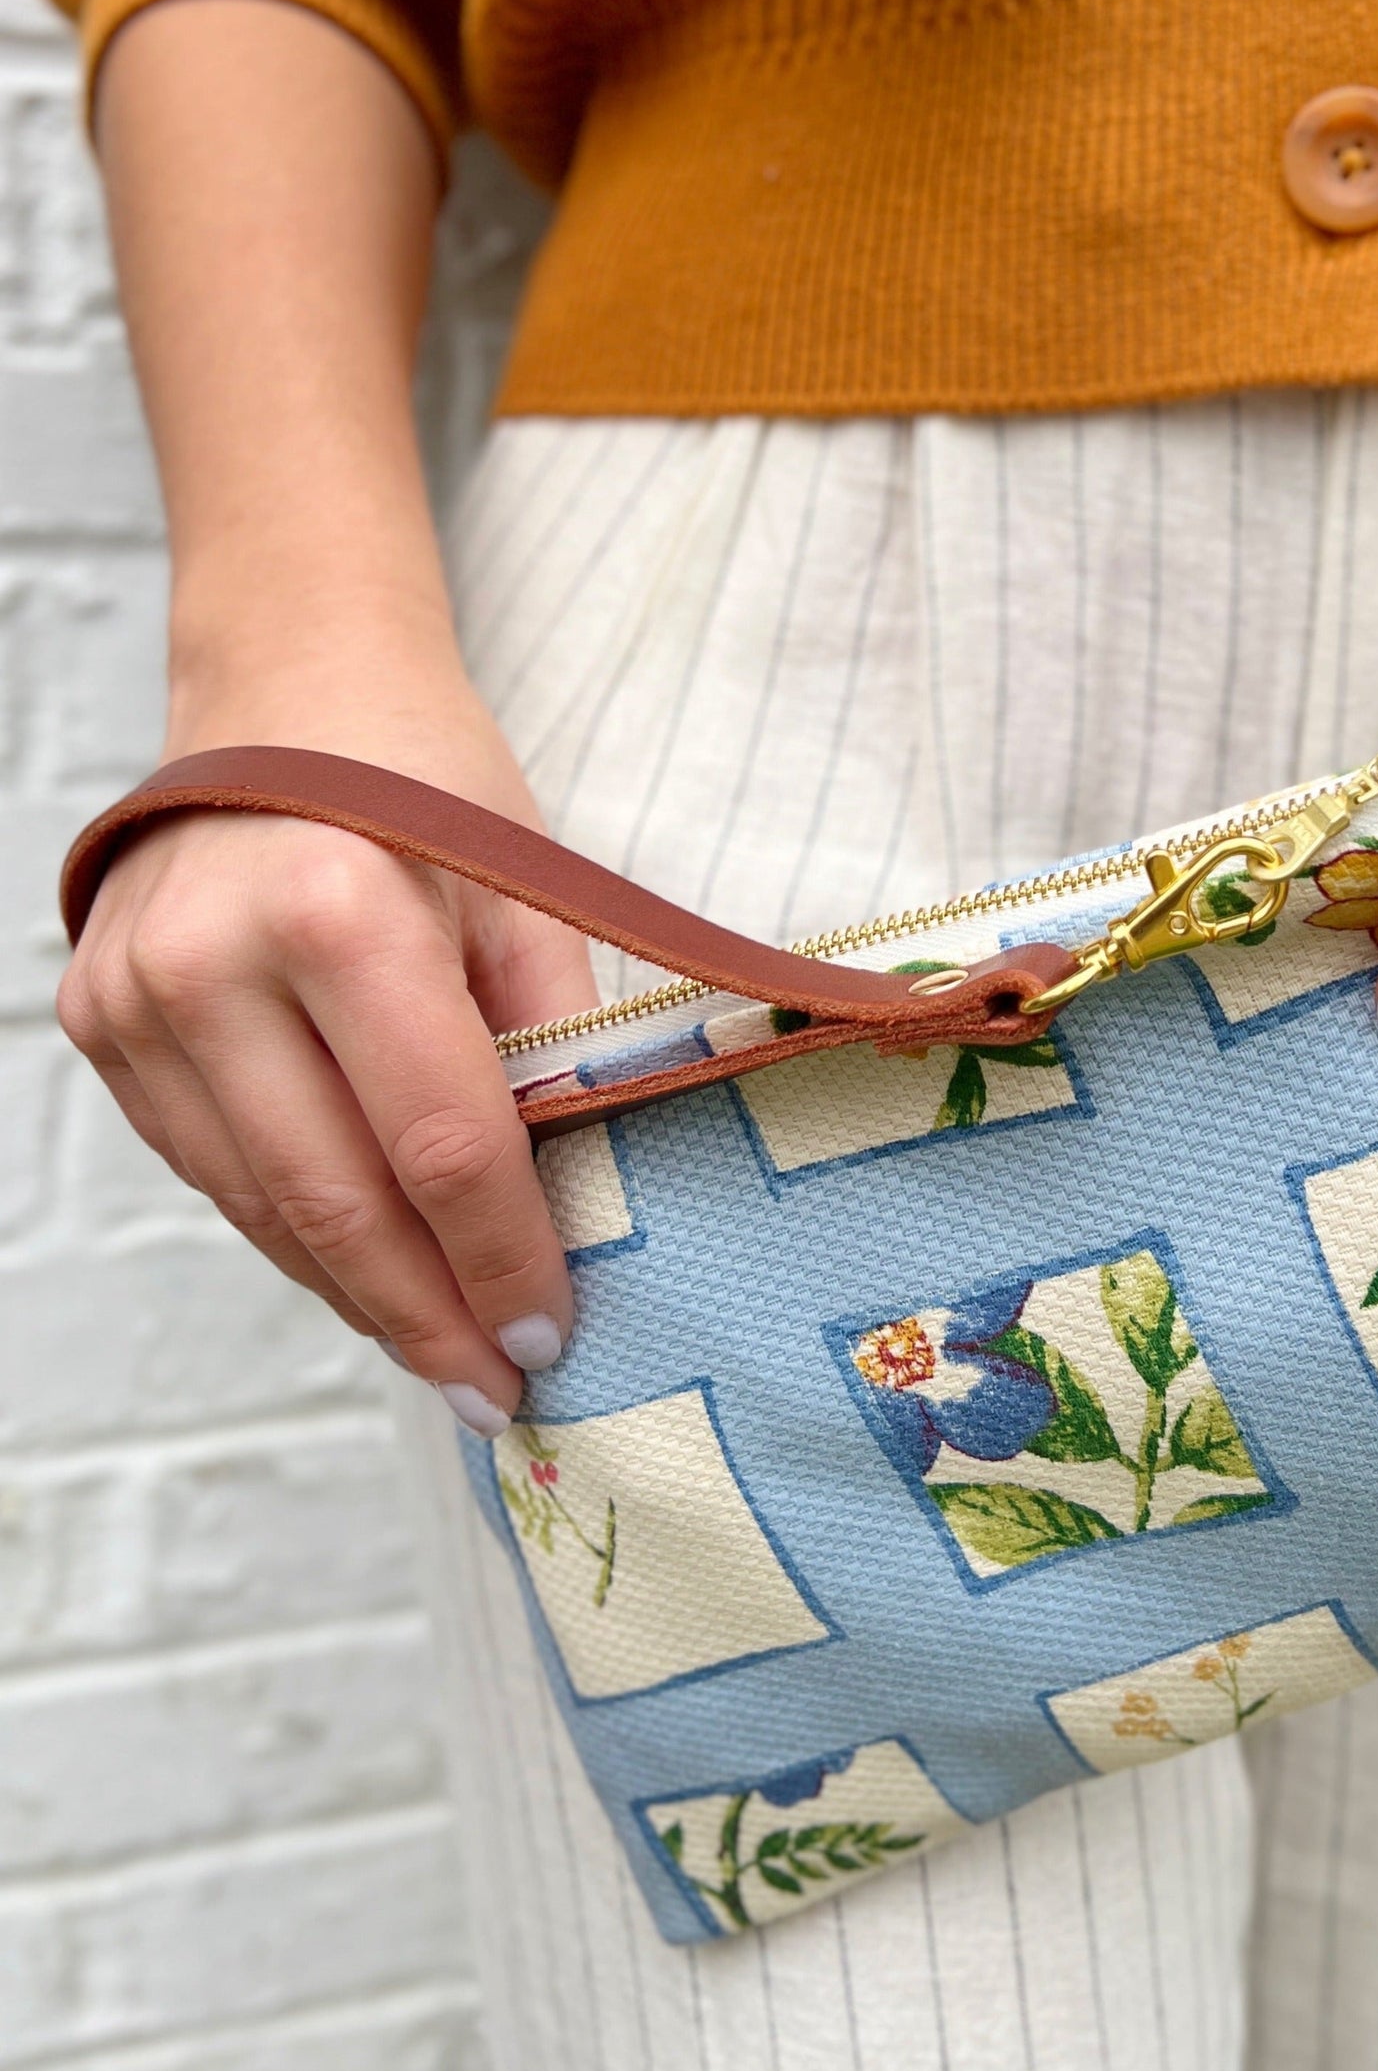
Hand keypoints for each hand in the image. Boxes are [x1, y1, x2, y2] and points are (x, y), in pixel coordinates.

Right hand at [58, 663, 598, 1430]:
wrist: (286, 682)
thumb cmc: (427, 780)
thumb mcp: (527, 892)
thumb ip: (553, 1048)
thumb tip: (583, 1216)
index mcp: (335, 914)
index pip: (438, 1144)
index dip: (501, 1257)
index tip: (551, 1335)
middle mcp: (211, 963)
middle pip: (337, 1201)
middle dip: (428, 1313)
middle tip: (495, 1388)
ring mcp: (136, 999)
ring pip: (263, 1205)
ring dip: (359, 1291)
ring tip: (440, 1348)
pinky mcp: (100, 1023)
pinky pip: (213, 1168)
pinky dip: (294, 1229)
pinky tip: (362, 1268)